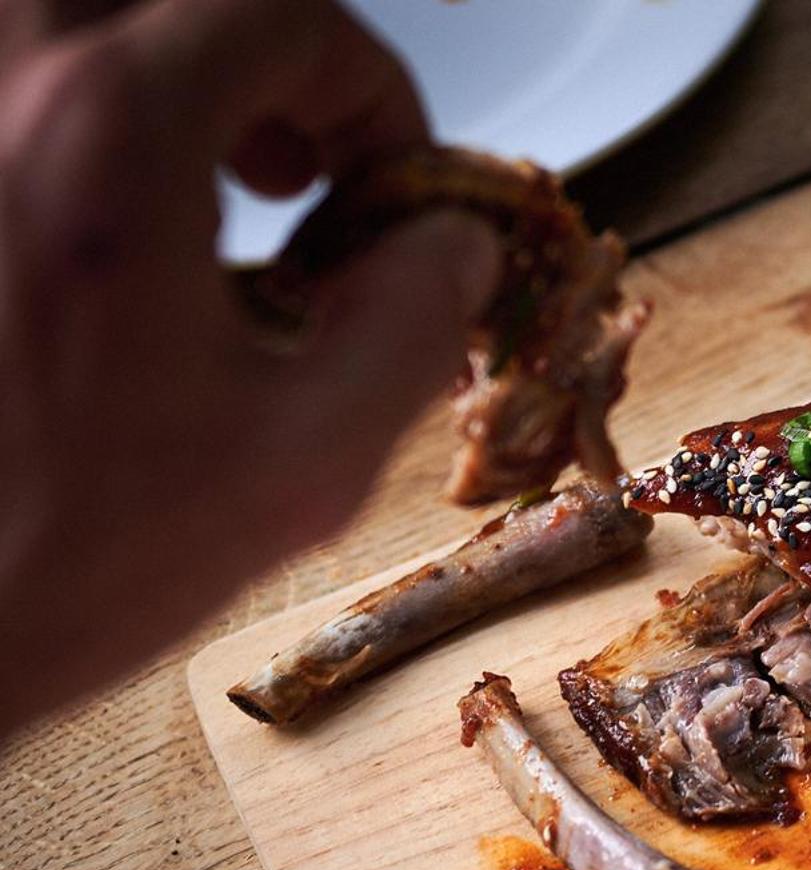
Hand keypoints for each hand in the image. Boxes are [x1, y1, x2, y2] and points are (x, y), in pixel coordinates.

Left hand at [0, 0, 499, 734]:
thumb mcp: (299, 464)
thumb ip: (408, 330)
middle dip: (262, 55)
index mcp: (108, 140)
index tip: (390, 176)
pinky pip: (16, 100)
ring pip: (68, 27)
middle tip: (300, 160)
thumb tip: (453, 249)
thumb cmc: (55, 558)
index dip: (369, 85)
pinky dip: (86, 126)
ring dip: (163, 71)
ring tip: (211, 178)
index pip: (278, 15)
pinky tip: (120, 228)